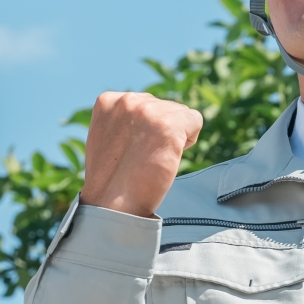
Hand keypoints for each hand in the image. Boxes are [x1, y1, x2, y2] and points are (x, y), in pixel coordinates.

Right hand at [77, 92, 205, 217]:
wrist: (112, 204)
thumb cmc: (111, 178)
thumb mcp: (108, 136)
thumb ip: (125, 120)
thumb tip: (151, 117)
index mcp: (108, 100)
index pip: (145, 103)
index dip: (145, 129)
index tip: (132, 149)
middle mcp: (127, 100)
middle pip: (165, 106)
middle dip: (161, 130)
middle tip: (143, 157)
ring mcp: (148, 111)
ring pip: (181, 113)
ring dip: (175, 136)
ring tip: (153, 158)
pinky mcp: (169, 125)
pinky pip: (195, 121)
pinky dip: (188, 140)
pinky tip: (168, 156)